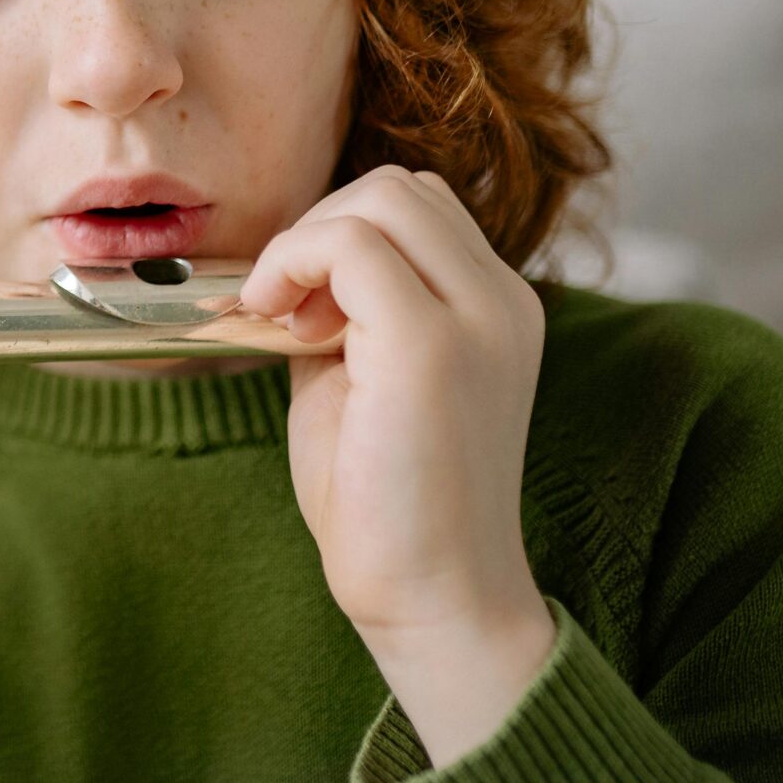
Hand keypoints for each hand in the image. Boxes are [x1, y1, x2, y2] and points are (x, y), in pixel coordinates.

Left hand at [242, 165, 556, 765]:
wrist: (430, 595)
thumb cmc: (386, 497)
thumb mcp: (362, 371)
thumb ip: (345, 305)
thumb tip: (294, 260)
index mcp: (497, 306)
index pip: (418, 204)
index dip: (342, 233)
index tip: (301, 305)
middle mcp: (504, 300)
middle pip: (397, 187)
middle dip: (321, 228)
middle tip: (287, 310)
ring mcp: (478, 317)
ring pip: (380, 198)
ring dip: (308, 242)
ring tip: (287, 319)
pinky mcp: (432, 344)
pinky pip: (351, 245)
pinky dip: (294, 264)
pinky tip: (278, 325)